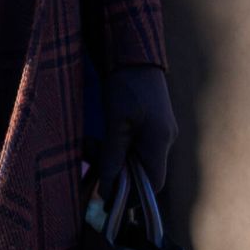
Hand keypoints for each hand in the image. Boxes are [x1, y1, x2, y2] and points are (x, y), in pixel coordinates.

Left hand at [90, 64, 178, 205]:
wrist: (133, 54)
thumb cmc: (127, 85)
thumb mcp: (116, 121)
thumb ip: (114, 154)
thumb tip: (110, 187)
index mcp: (160, 141)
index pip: (154, 184)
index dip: (133, 194)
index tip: (106, 194)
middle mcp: (163, 140)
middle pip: (141, 173)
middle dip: (114, 174)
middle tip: (88, 163)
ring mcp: (157, 133)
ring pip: (133, 160)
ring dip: (109, 159)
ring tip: (87, 146)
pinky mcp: (147, 126)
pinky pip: (130, 147)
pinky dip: (112, 149)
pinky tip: (93, 141)